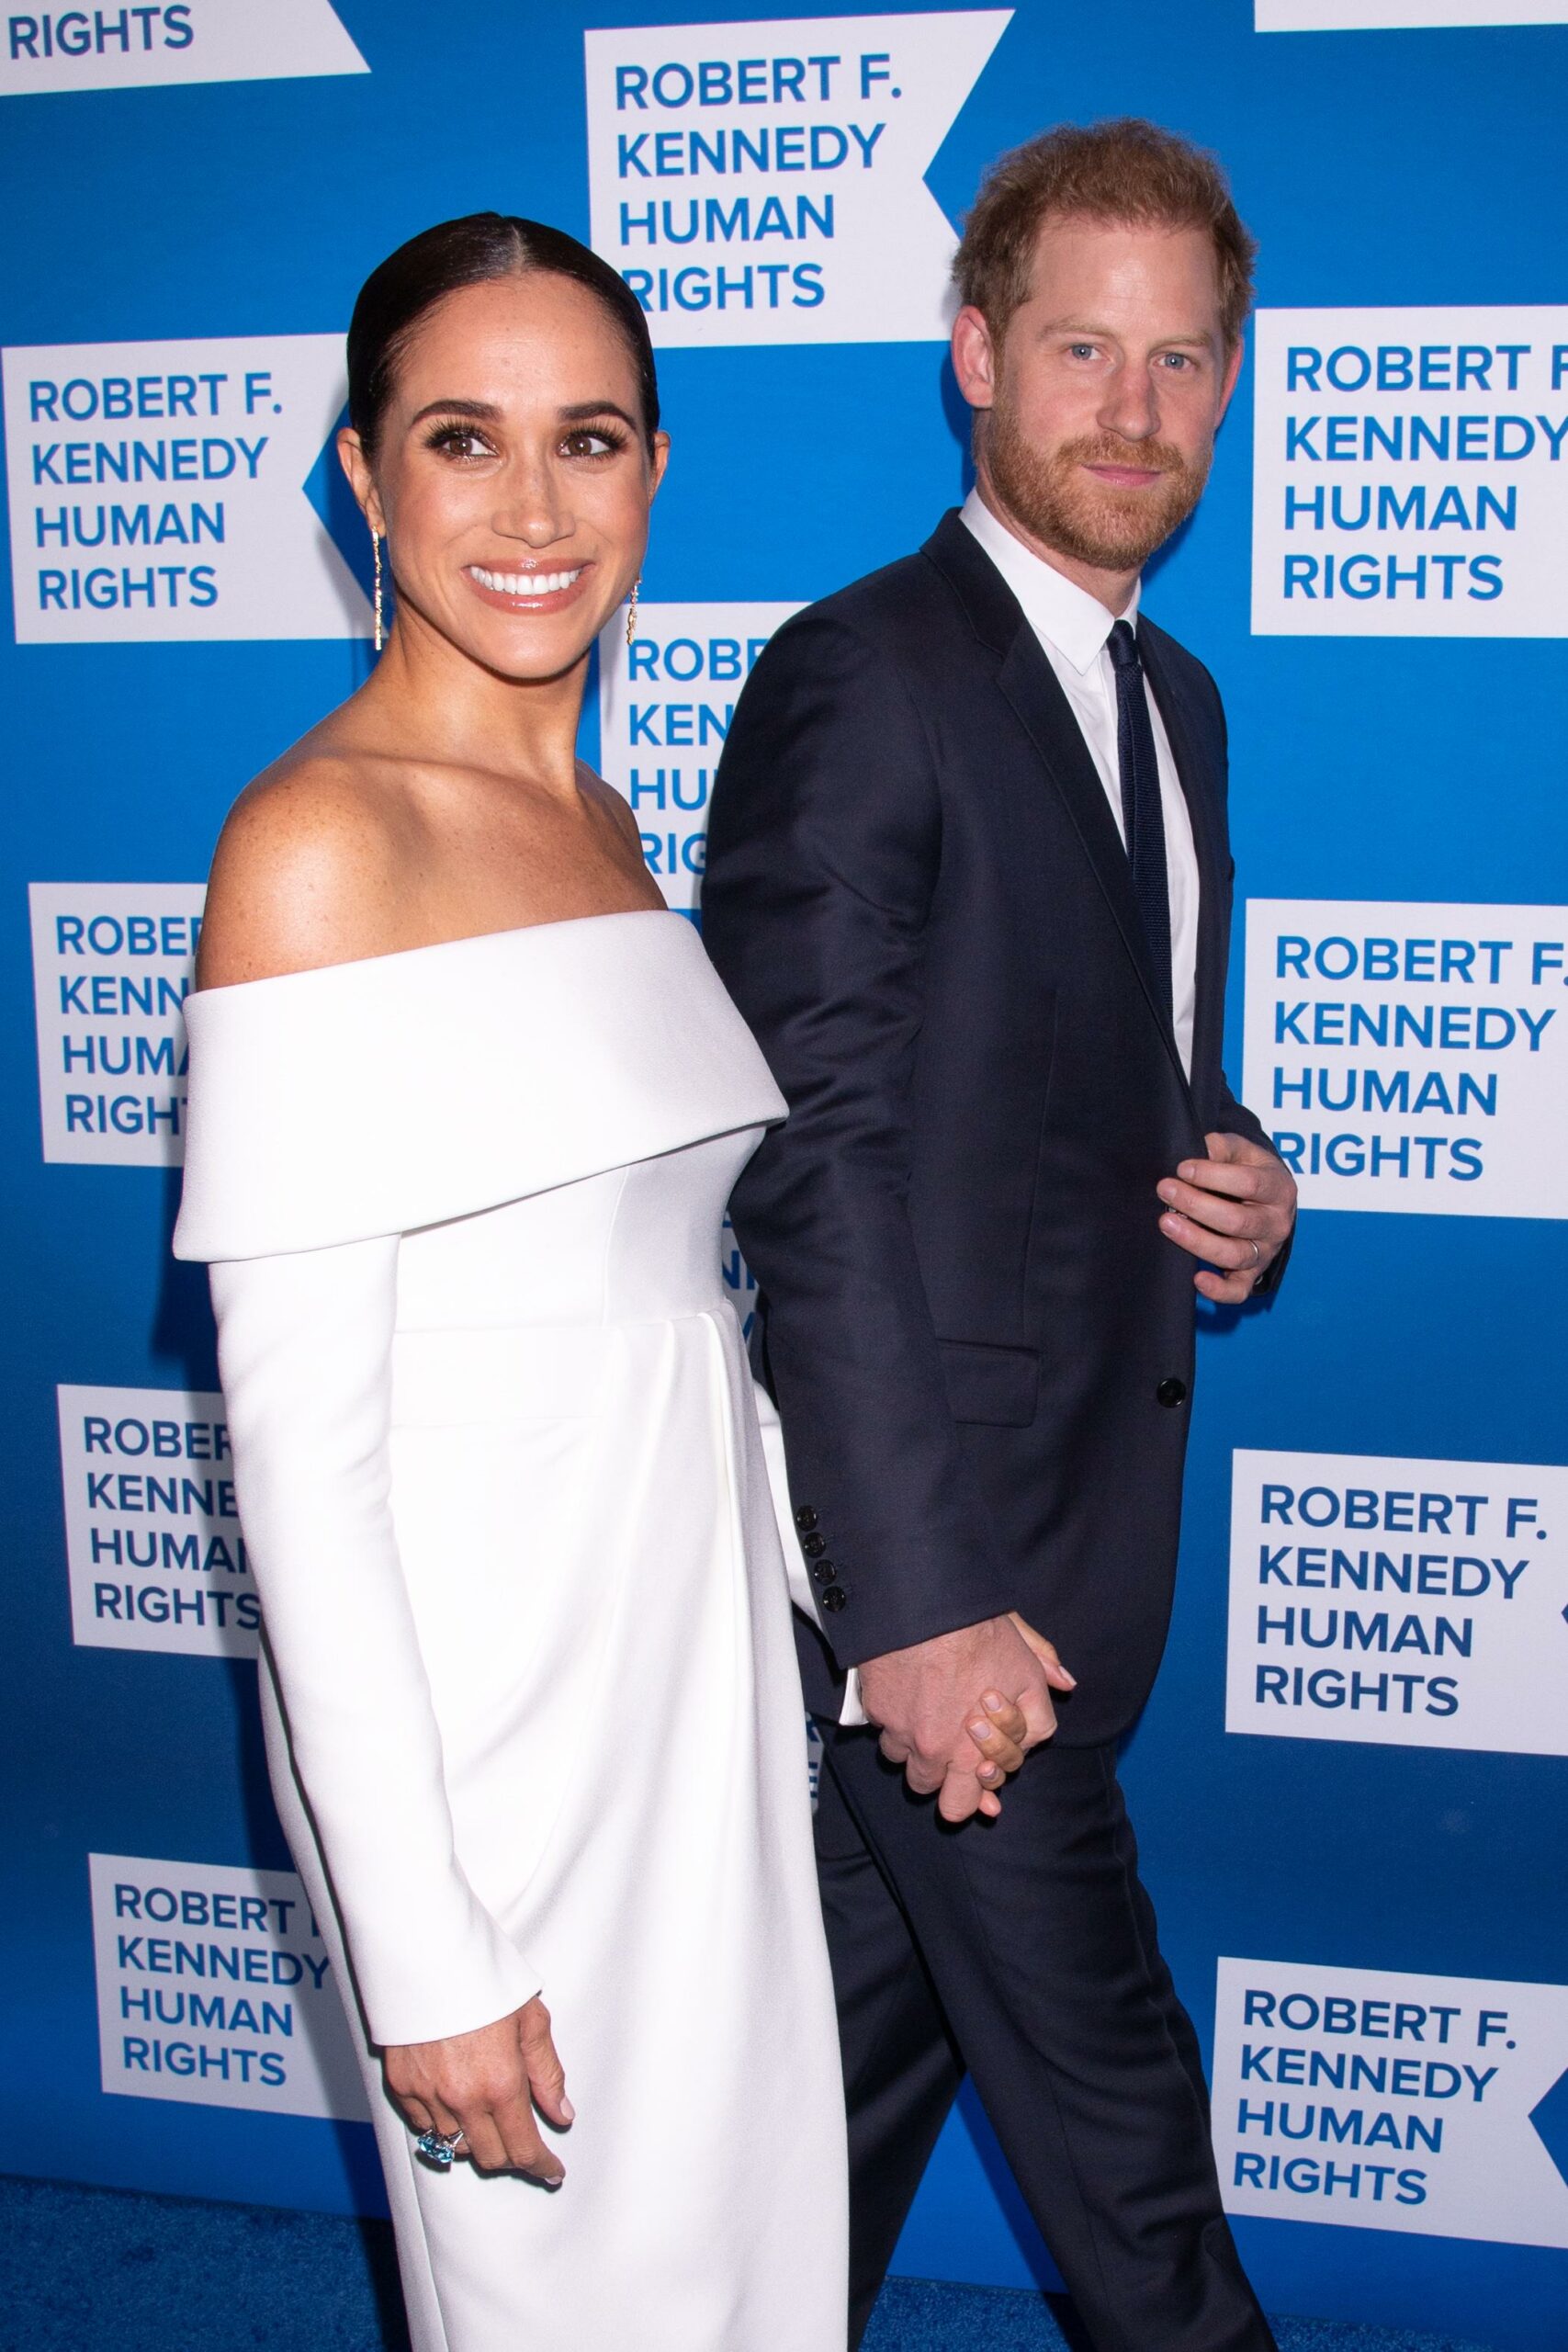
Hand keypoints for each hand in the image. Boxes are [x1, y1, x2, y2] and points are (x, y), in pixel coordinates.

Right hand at [384, 1996, 571, 2183]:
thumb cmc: (483, 1979)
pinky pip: (425, 2127)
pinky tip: (456, 2107)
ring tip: (489, 2119)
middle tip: (525, 2144)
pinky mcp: (401, 2086)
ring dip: (477, 2141)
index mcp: (501, 2083)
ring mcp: (428, 2095)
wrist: (427, 1954)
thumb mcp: (530, 2019)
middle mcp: (463, 2098)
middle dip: (513, 2157)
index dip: (540, 2165)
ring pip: (456, 2146)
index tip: (551, 2171)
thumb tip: (562, 2115)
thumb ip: (547, 2074)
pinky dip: (443, 2126)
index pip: (523, 2149)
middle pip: (490, 2157)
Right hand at [860, 1614, 1069, 1823]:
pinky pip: (883, 1727)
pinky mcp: (875, 1711)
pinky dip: (893, 1716)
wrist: (926, 1609)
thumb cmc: (977, 1635)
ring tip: (929, 1712)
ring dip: (914, 1746)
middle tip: (950, 1757)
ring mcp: (900, 1733)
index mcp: (972, 1753)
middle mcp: (933, 1752)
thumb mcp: (1024, 1666)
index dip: (975, 1783)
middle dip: (945, 1783)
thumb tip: (1065, 1690)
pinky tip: (908, 1691)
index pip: (967, 1803)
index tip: (978, 1762)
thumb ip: (1039, 1699)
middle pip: (932, 1796)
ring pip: (902, 1760)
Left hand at [1157, 1131, 1296, 1304]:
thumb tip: (1201, 1148)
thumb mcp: (1244, 1152)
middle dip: (1197, 1205)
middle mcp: (1277, 1223)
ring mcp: (1265, 1252)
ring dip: (1197, 1241)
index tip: (1182, 1168)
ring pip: (1234, 1255)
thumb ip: (1223, 1147)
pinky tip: (1196, 1278)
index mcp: (1279, 1188)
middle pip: (1238, 1221)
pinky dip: (1218, 1291)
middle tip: (1165, 1190)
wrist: (1269, 1200)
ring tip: (1167, 1223)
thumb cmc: (1250, 1171)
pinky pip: (1238, 1290)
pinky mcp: (1252, 1274)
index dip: (1214, 1176)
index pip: (1249, 1183)